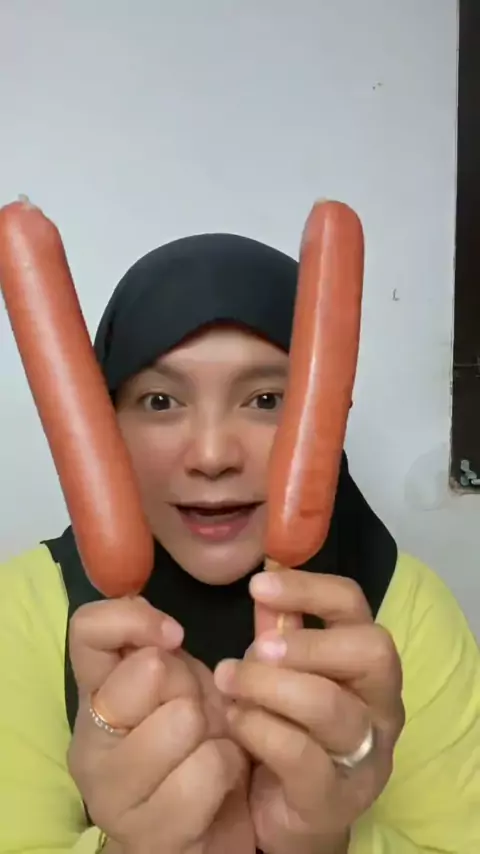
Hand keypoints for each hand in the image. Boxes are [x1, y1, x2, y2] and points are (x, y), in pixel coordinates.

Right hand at [67, 597, 254, 853]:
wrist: (218, 829)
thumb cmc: (198, 746)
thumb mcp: (187, 686)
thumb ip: (168, 650)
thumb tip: (156, 617)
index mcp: (96, 696)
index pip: (87, 631)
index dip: (134, 619)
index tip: (175, 636)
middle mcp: (90, 743)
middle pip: (148, 672)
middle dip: (193, 686)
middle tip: (199, 717)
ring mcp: (110, 795)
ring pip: (181, 721)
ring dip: (215, 733)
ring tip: (210, 751)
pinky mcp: (144, 836)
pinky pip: (206, 771)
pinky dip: (228, 769)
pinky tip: (221, 785)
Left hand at [214, 570, 404, 853]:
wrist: (287, 818)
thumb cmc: (287, 729)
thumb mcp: (281, 674)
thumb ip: (278, 632)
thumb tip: (265, 577)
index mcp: (366, 662)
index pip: (355, 605)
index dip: (309, 588)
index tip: (257, 585)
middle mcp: (380, 703)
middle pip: (370, 651)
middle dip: (305, 643)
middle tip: (254, 649)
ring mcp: (366, 754)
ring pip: (331, 705)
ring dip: (269, 686)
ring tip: (228, 681)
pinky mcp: (336, 799)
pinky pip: (302, 757)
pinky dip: (260, 730)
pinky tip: (234, 720)